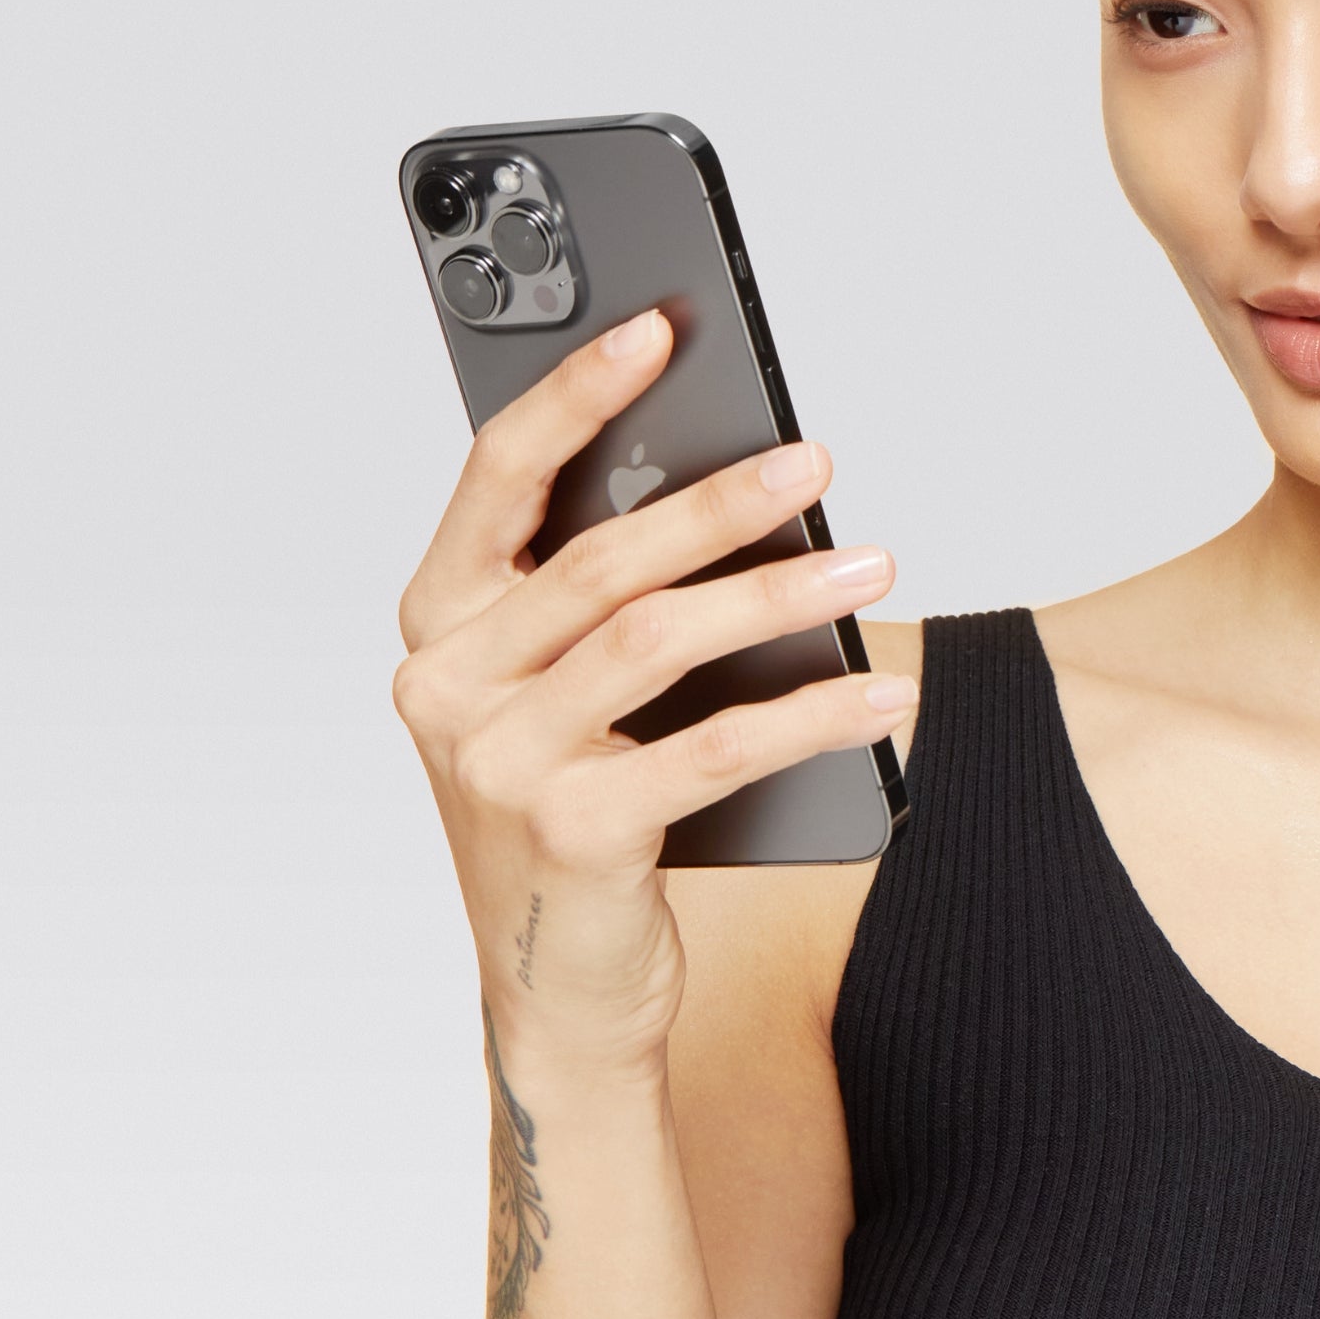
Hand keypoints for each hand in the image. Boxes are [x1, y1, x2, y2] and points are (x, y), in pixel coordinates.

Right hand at [391, 308, 916, 1072]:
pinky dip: (809, 713)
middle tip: (814, 462)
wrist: (562, 989)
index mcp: (440, 621)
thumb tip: (730, 479)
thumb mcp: (567, 689)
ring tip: (870, 568)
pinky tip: (879, 694)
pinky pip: (712, 747)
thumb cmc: (577, 805)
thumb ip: (602, 596)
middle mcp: (448, 683)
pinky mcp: (572, 831)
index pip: (498, 477)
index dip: (576, 396)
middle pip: (601, 561)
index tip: (655, 330)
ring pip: (658, 641)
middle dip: (719, 502)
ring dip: (779, 597)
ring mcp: (499, 763)